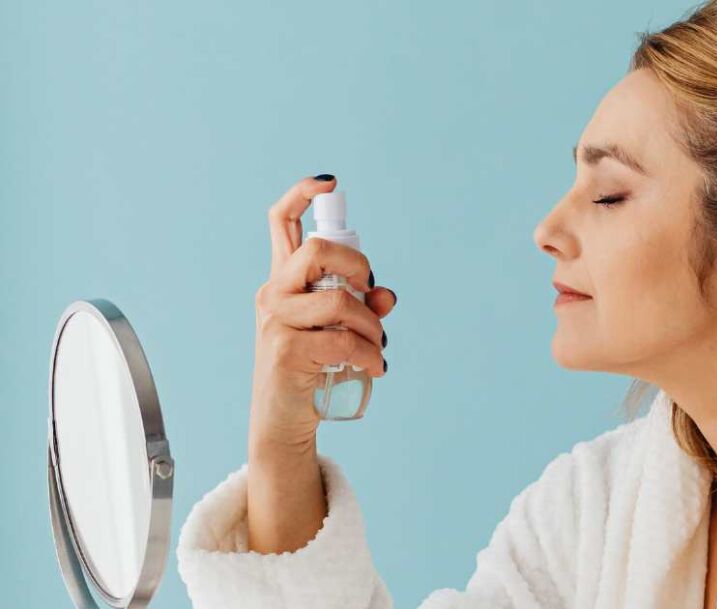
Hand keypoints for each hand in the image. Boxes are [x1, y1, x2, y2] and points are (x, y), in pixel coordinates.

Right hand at [250, 175, 396, 453]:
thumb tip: (386, 296)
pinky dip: (370, 355)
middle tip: (371, 293)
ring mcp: (275, 321)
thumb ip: (364, 307)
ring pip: (340, 301)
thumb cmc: (312, 370)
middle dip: (359, 266)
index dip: (303, 193)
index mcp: (284, 280)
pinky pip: (344, 342)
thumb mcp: (341, 331)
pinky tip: (375, 368)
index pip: (281, 222)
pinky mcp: (284, 351)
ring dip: (372, 327)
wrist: (284, 421)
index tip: (331, 183)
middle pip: (318, 250)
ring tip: (377, 348)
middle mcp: (274, 293)